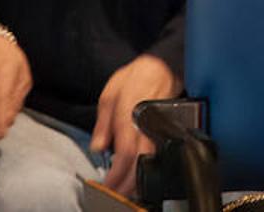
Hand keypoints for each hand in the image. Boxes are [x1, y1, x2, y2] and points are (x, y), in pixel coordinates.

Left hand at [91, 54, 178, 195]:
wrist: (162, 66)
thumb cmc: (135, 77)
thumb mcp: (109, 95)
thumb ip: (103, 124)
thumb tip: (99, 147)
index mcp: (128, 116)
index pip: (124, 154)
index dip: (116, 175)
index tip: (105, 186)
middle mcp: (145, 125)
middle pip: (139, 163)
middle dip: (126, 185)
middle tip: (113, 196)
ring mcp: (157, 127)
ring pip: (150, 161)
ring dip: (137, 180)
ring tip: (124, 191)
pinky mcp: (165, 128)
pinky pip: (157, 153)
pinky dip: (147, 167)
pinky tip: (139, 175)